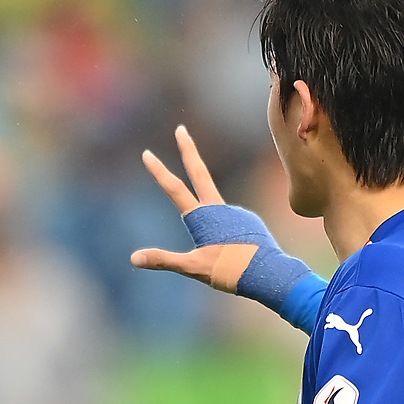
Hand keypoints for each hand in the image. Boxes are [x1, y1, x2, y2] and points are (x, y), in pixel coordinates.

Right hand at [136, 126, 258, 292]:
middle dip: (188, 150)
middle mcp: (220, 208)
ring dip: (212, 230)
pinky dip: (226, 239)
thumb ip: (163, 260)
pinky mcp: (247, 221)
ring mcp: (235, 212)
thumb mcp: (193, 268)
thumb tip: (133, 258)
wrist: (269, 274)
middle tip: (181, 129)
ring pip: (215, 216)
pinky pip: (231, 229)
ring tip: (223, 258)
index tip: (147, 154)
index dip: (159, 172)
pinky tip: (236, 257)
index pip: (175, 189)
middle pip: (200, 172)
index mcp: (203, 216)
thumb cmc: (231, 272)